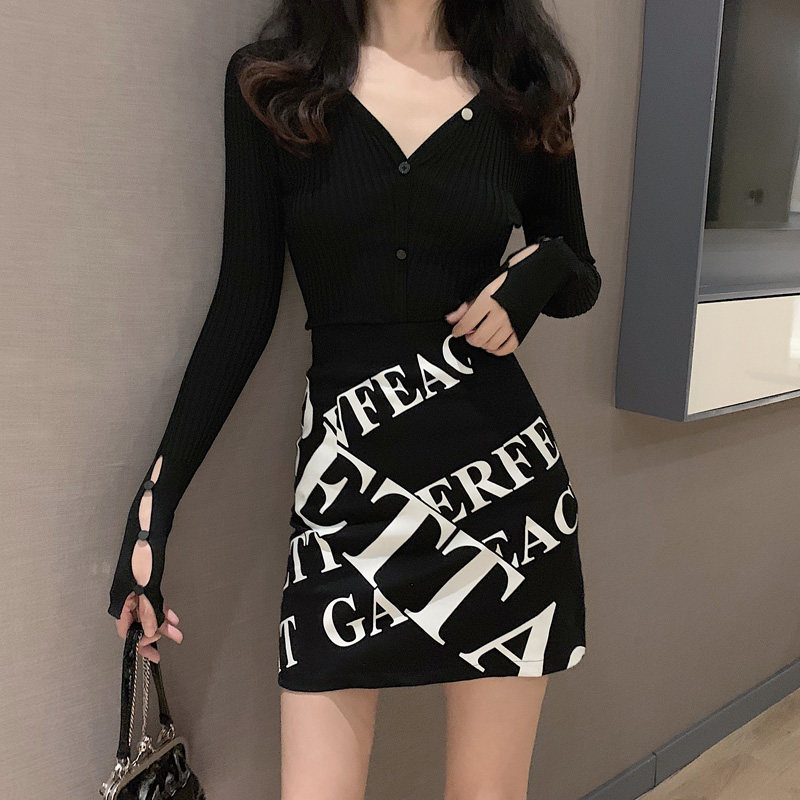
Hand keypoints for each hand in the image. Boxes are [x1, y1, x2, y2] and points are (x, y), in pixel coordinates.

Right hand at [113, 540, 182, 661]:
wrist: (148, 530)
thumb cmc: (144, 556)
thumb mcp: (147, 587)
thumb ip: (148, 612)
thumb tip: (150, 633)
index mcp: (120, 600)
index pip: (126, 631)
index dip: (140, 643)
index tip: (155, 651)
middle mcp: (125, 598)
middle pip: (138, 624)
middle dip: (155, 634)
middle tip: (170, 644)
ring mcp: (134, 590)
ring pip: (147, 613)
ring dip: (162, 623)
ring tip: (177, 632)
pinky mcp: (144, 582)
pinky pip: (151, 601)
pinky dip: (162, 609)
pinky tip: (173, 616)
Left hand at [445, 270, 518, 355]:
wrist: (532, 275)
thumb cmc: (508, 279)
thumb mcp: (483, 288)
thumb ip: (466, 306)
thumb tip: (452, 318)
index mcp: (488, 301)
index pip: (467, 324)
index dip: (458, 330)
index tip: (457, 331)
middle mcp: (500, 313)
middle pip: (479, 338)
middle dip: (470, 339)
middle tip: (469, 334)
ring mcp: (512, 322)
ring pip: (492, 345)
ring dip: (483, 344)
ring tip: (480, 337)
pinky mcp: (522, 328)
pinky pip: (509, 347)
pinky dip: (499, 350)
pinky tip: (493, 344)